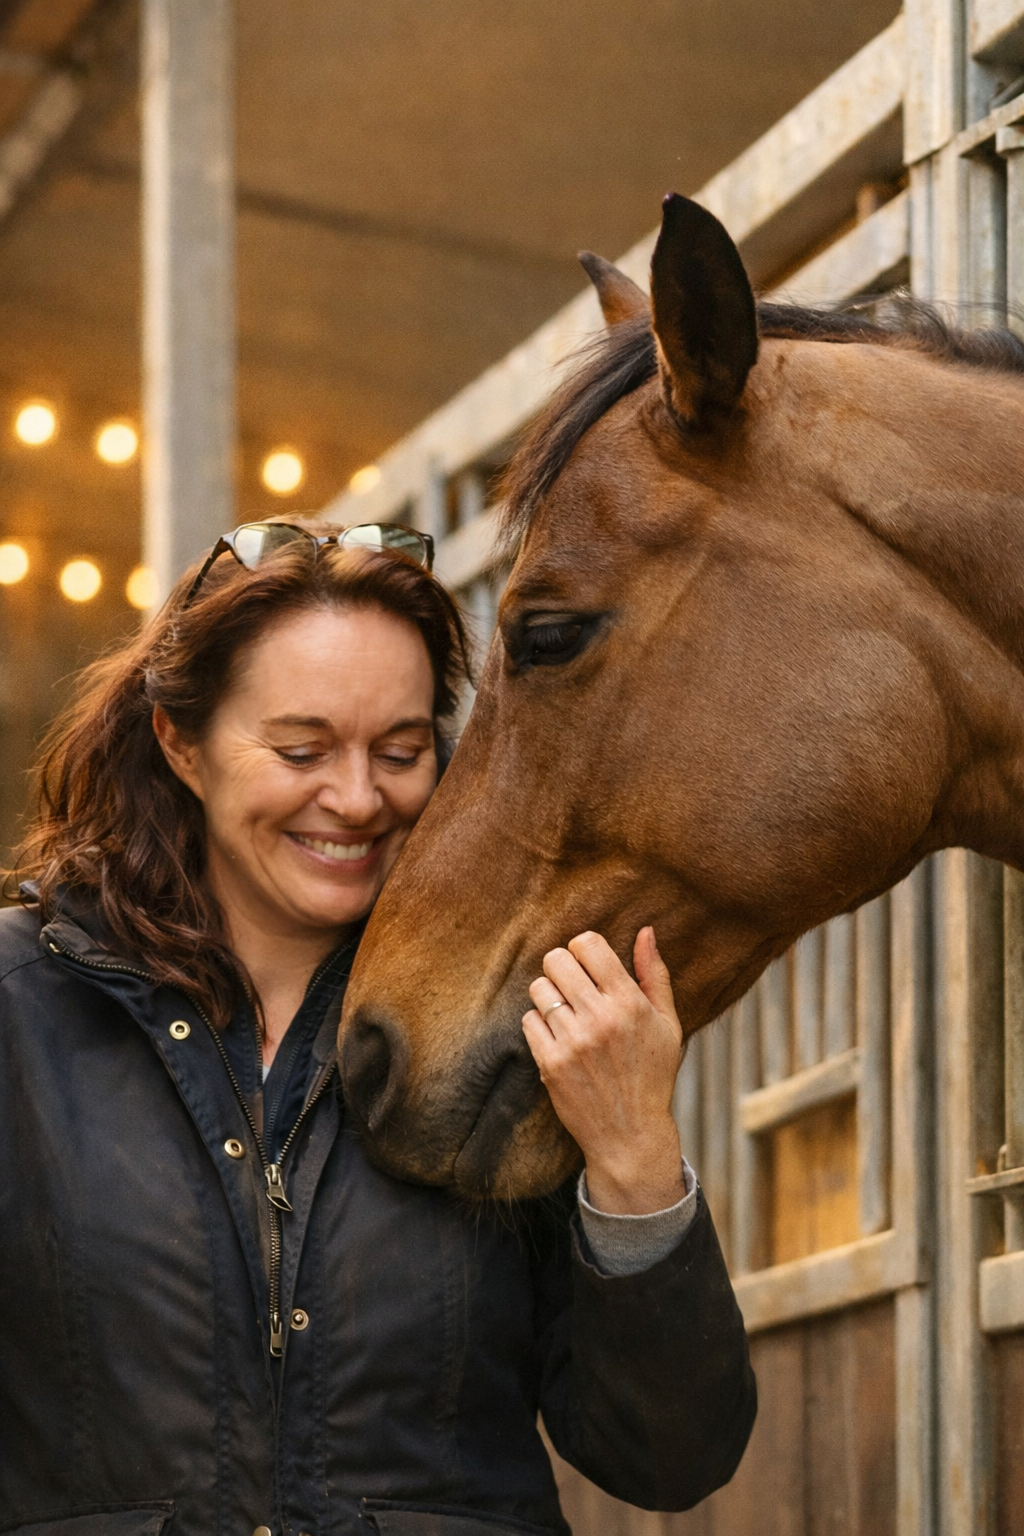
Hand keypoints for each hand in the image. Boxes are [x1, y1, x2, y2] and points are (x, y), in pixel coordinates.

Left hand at [522, 926, 684, 1214]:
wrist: (630, 1134)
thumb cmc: (652, 1075)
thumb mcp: (667, 1024)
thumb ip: (654, 974)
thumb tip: (646, 931)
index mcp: (630, 1003)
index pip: (588, 944)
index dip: (584, 948)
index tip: (588, 965)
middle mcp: (600, 1018)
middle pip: (556, 959)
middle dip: (562, 967)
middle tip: (572, 987)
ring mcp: (572, 1041)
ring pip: (539, 988)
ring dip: (549, 996)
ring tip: (566, 1014)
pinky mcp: (550, 1063)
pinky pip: (528, 1020)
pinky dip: (539, 1024)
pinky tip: (557, 1038)